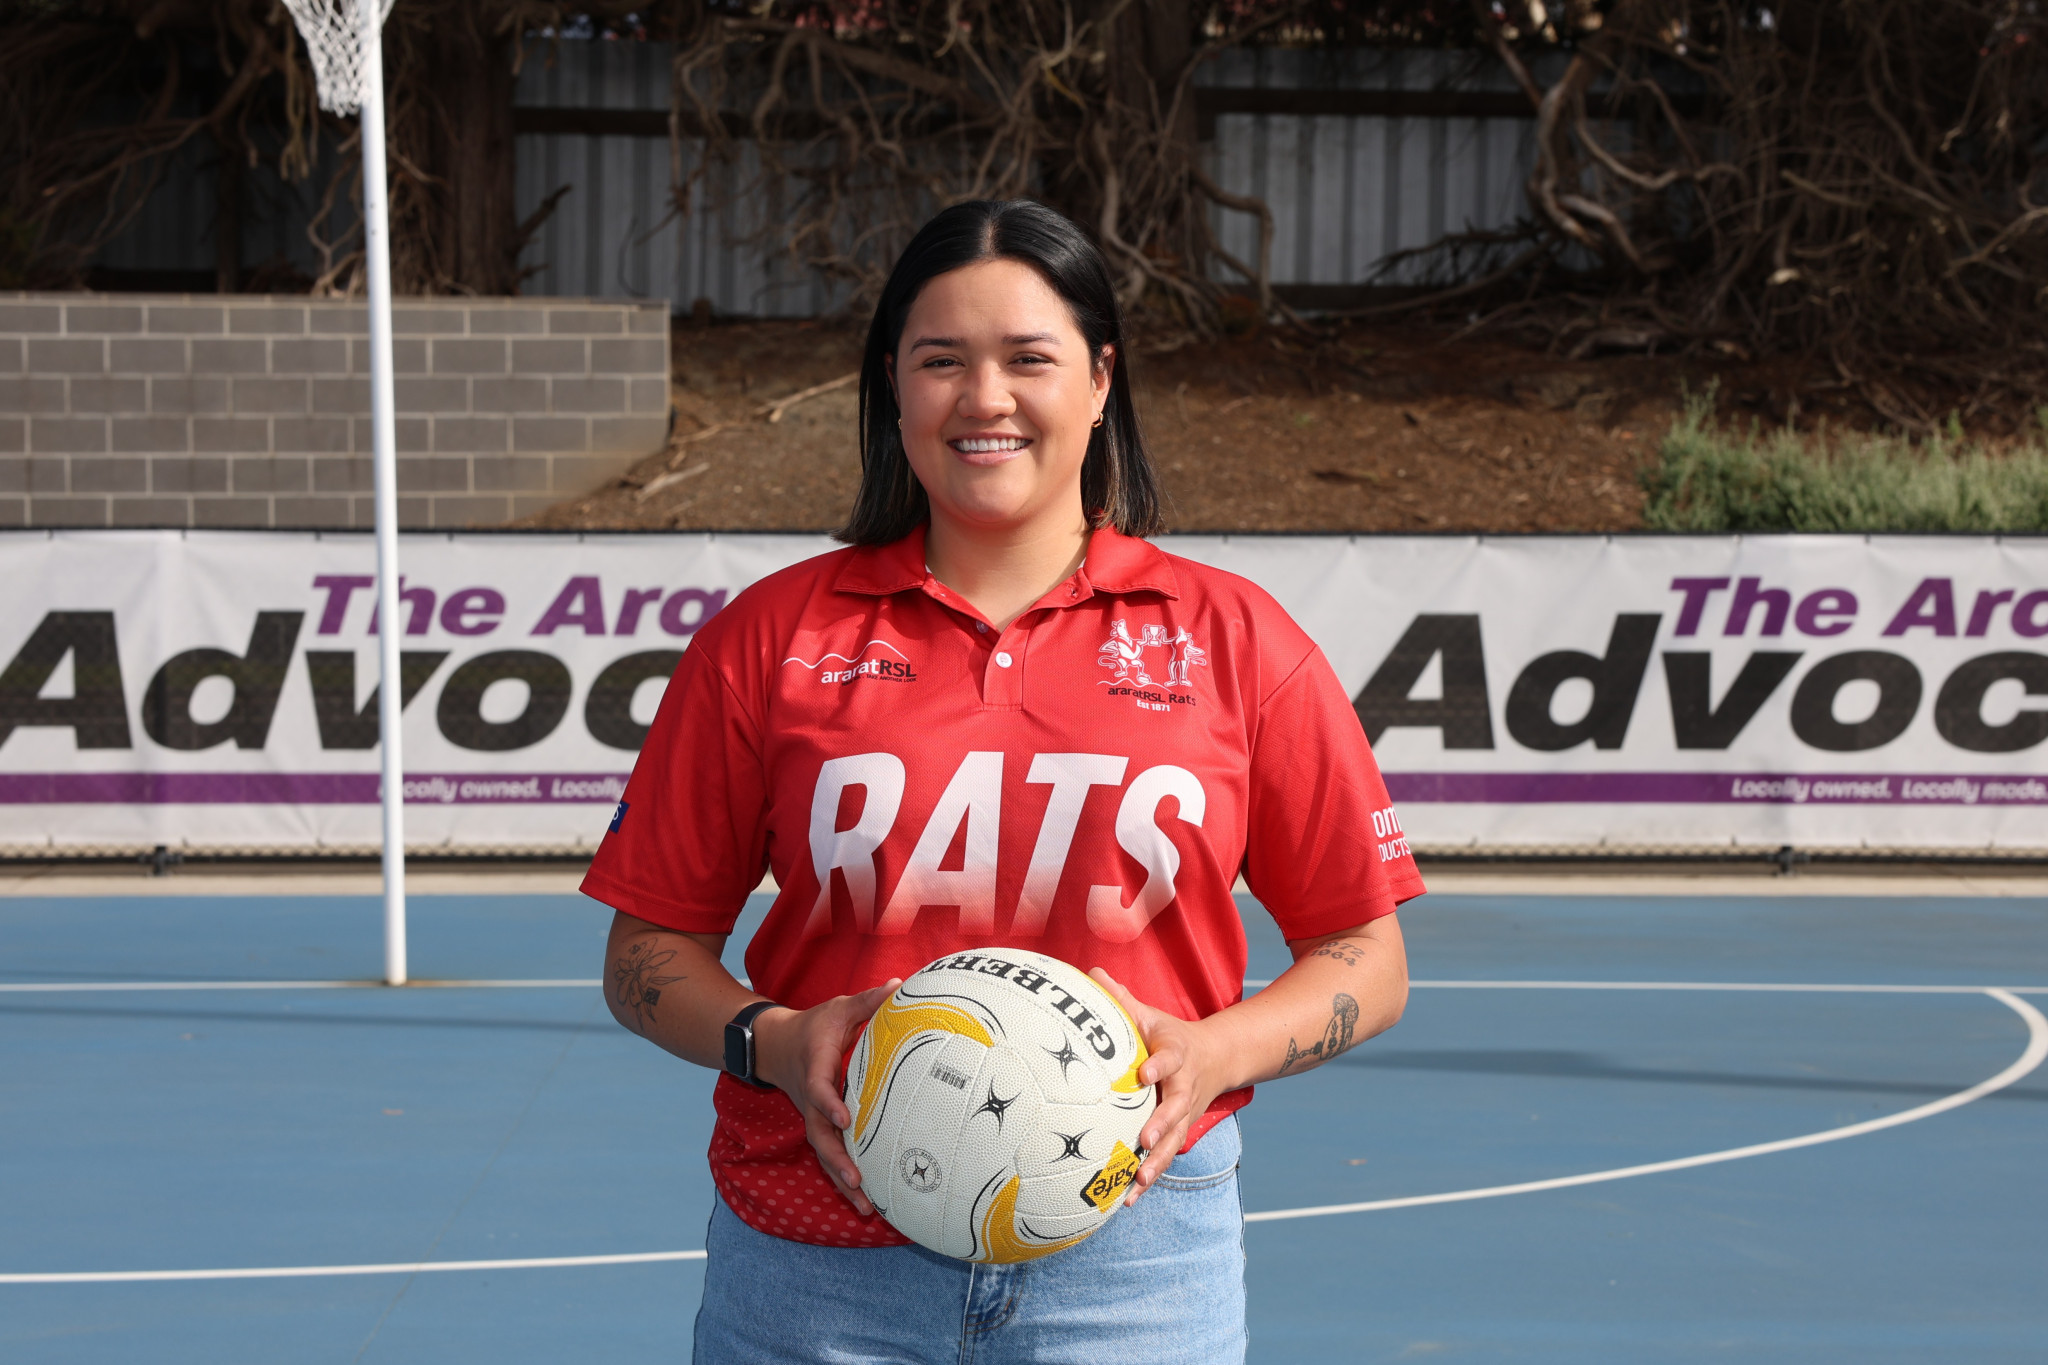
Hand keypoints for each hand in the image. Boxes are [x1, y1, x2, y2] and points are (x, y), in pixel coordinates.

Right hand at [751, 979, 900, 1216]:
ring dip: (842, 1180)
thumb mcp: (839, 1009)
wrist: (776, 1045)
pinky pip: (830, 1156)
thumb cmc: (815, 1027)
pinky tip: (865, 1203)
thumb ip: (868, 1001)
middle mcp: (811, 1099)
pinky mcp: (819, 1128)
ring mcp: (813, 1116)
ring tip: (866, 1206)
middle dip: (837, 1159)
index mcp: (816, 1067)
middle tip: (857, 1180)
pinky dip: (844, 1180)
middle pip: (819, 1134)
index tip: (844, 1118)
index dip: (828, 1103)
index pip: (819, 1088)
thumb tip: (900, 984)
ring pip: (824, 1153)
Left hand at [1090, 968, 1230, 1206]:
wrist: (1217, 1058)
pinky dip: (1148, 1179)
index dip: (1160, 1065)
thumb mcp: (1150, 1015)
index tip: (1145, 1072)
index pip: (1170, 1058)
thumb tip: (1090, 972)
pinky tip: (1127, 1202)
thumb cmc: (1169, 1036)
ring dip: (1156, 1163)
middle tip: (1143, 1139)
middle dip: (1162, 1125)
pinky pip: (1164, 1158)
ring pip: (1173, 1142)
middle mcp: (1183, 1088)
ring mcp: (1183, 1115)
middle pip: (1176, 1108)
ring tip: (1137, 1183)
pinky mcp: (1178, 1134)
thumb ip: (1122, 998)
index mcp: (1176, 1055)